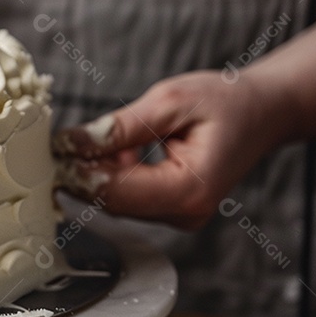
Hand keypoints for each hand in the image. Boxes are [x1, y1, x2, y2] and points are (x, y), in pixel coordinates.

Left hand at [53, 70, 285, 228]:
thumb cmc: (226, 102)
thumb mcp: (169, 102)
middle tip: (55, 145)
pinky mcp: (170, 207)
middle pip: (112, 201)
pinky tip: (114, 148)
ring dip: (95, 172)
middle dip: (81, 173)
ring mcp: (178, 214)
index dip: (79, 173)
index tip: (52, 152)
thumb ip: (120, 127)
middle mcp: (184, 212)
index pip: (116, 192)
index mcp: (189, 190)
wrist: (263, 111)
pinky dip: (113, 173)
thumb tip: (73, 143)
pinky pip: (128, 195)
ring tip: (84, 140)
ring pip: (116, 200)